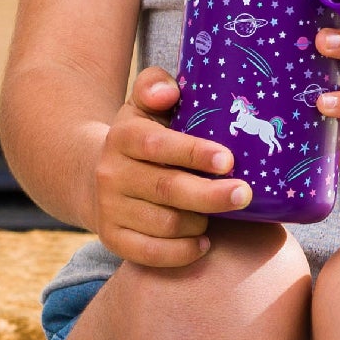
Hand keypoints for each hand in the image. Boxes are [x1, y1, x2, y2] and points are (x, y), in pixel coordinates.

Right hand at [93, 66, 254, 268]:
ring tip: (217, 215)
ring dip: (199, 222)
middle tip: (244, 194)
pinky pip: (151, 254)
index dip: (193, 153)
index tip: (228, 160)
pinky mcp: (111, 238)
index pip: (157, 145)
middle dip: (210, 194)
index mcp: (123, 137)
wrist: (96, 177)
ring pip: (165, 224)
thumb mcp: (143, 106)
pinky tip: (202, 242)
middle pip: (166, 189)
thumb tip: (168, 93)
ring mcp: (109, 208)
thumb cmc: (142, 138)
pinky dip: (182, 252)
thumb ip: (154, 86)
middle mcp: (111, 173)